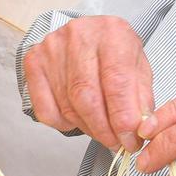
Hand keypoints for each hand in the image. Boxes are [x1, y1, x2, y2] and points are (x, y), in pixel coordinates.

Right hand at [22, 15, 153, 152]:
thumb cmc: (115, 51)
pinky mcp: (34, 63)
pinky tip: (78, 118)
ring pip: (68, 107)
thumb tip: (140, 130)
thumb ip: (141, 99)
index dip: (123, 118)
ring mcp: (52, 49)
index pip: (116, 82)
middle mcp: (79, 36)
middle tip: (116, 143)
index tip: (130, 141)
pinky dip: (64, 124)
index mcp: (112, 33)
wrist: (89, 32)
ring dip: (88, 128)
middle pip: (87, 97)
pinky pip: (46, 111)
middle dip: (104, 129)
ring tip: (102, 131)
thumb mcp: (139, 67)